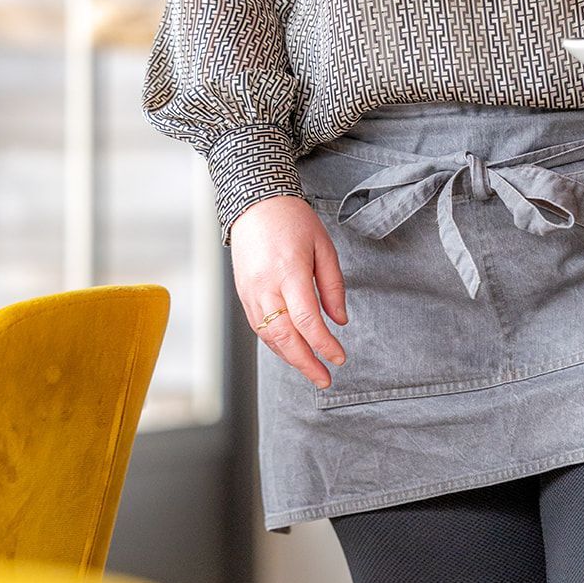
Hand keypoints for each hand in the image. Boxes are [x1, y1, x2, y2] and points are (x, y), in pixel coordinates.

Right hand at [230, 194, 347, 388]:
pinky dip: (276, 344)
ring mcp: (251, 292)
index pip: (307, 320)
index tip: (339, 357)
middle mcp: (266, 286)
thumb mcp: (324, 246)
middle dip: (306, 363)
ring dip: (290, 358)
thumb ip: (333, 285)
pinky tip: (290, 351)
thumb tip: (340, 321)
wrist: (256, 203)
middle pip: (285, 337)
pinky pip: (259, 327)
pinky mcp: (243, 294)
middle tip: (325, 379)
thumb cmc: (293, 220)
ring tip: (310, 370)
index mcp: (289, 271)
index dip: (324, 345)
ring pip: (269, 337)